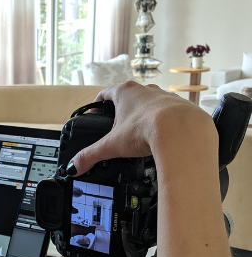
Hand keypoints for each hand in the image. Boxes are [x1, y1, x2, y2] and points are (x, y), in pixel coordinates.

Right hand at [68, 81, 214, 174]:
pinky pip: (168, 114)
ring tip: (139, 134)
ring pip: (150, 104)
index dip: (98, 104)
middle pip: (129, 97)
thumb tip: (74, 166)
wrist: (182, 131)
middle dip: (121, 112)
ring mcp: (165, 97)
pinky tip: (160, 137)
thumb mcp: (112, 145)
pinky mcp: (181, 108)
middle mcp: (146, 90)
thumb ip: (91, 155)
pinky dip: (162, 124)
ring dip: (143, 116)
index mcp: (125, 92)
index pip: (106, 92)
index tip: (95, 112)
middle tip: (117, 129)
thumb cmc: (147, 128)